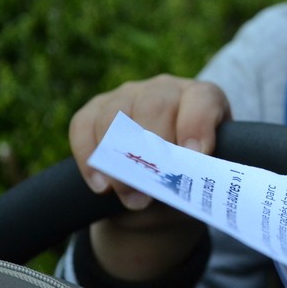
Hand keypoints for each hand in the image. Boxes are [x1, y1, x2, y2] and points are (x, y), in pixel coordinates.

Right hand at [69, 74, 229, 279]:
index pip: (202, 99)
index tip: (194, 155)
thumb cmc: (188, 179)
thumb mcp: (202, 179)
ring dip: (121, 160)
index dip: (197, 125)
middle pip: (154, 107)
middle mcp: (166, 89)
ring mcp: (129, 95)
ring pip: (116, 114)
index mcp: (202, 99)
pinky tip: (102, 187)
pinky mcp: (96, 109)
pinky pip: (84, 125)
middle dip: (152, 151)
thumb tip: (187, 188)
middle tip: (154, 189)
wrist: (159, 190)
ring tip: (132, 198)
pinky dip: (91, 159)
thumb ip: (198, 179)